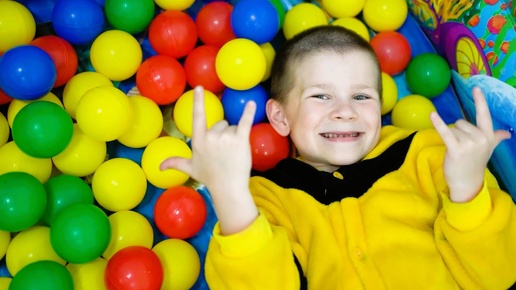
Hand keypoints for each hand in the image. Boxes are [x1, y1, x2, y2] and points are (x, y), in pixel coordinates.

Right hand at [160, 86, 258, 233]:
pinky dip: (249, 113)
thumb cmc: (210, 178)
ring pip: (233, 128)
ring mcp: (225, 138)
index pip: (198, 116)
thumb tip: (160, 166)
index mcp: (198, 140)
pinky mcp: (240, 140)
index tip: (199, 88)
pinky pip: (244, 122)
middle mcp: (210, 136)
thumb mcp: (190, 168)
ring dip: (235, 138)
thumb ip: (175, 163)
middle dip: (225, 135)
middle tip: (225, 152)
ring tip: (232, 154)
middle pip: (221, 124)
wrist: (227, 188)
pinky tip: (252, 104)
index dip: (198, 101)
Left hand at [430, 87, 510, 202]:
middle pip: (461, 123)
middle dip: (458, 133)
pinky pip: (445, 132)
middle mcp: (481, 138)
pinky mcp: (456, 149)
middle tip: (462, 148)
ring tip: (456, 151)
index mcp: (488, 136)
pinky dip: (438, 123)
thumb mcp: (488, 148)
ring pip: (452, 129)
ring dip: (451, 138)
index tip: (476, 87)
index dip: (480, 101)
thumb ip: (495, 137)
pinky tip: (432, 115)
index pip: (484, 115)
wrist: (467, 182)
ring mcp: (469, 144)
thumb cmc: (475, 163)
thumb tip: (507, 133)